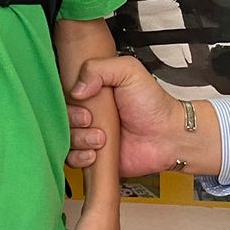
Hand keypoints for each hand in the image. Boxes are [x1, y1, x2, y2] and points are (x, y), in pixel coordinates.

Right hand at [67, 55, 184, 174]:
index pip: (65, 94)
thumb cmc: (154, 106)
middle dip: (73, 121)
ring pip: (65, 140)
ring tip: (100, 137)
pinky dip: (80, 157)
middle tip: (91, 120)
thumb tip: (77, 88)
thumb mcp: (129, 71)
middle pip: (61, 118)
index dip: (68, 99)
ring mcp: (90, 136)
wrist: (168, 136)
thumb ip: (99, 68)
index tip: (81, 99)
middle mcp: (90, 114)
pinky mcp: (94, 157)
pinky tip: (96, 151)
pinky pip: (72, 160)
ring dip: (79, 139)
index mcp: (94, 92)